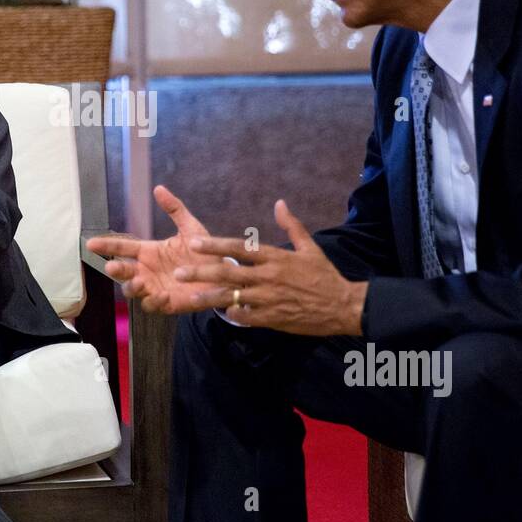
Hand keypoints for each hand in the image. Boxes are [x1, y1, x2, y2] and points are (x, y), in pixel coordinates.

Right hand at [85, 185, 222, 315]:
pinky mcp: (167, 304)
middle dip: (116, 269)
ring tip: (139, 282)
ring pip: (132, 290)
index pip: (122, 247)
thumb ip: (175, 209)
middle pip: (123, 271)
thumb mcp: (190, 228)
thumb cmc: (203, 252)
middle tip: (112, 266)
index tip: (90, 243)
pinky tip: (161, 295)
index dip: (106, 245)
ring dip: (132, 287)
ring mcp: (154, 288)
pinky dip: (154, 301)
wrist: (224, 275)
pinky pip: (153, 305)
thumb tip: (159, 188)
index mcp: (149, 251)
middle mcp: (147, 270)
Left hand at [171, 198, 366, 336]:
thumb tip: (279, 203)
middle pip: (228, 272)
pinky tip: (222, 313)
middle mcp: (268, 277)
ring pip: (231, 297)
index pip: (238, 247)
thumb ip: (292, 225)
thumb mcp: (310, 247)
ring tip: (189, 297)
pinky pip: (245, 317)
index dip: (214, 245)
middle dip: (201, 272)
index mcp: (275, 257)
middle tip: (179, 272)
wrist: (343, 305)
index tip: (194, 243)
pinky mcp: (272, 318)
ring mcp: (268, 299)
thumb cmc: (324, 275)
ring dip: (208, 298)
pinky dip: (232, 314)